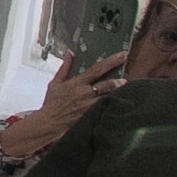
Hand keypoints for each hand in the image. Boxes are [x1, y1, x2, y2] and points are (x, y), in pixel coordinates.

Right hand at [1, 50, 123, 156]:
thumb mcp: (55, 83)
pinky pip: (105, 109)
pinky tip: (119, 104)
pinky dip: (112, 105)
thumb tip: (71, 53)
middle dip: (119, 81)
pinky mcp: (92, 116)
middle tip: (126, 78)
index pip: (97, 69)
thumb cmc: (52, 103)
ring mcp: (90, 106)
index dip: (111, 61)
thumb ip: (65, 67)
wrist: (49, 123)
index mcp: (77, 83)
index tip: (122, 54)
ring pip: (109, 97)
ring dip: (118, 93)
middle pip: (107, 84)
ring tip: (126, 90)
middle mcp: (85, 93)